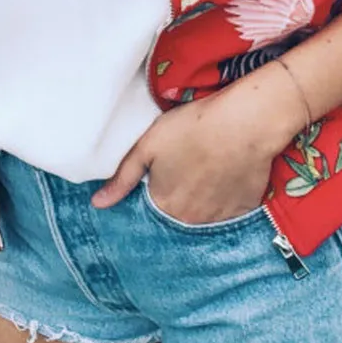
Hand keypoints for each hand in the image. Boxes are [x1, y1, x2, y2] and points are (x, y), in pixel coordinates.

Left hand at [91, 59, 305, 222]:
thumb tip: (97, 204)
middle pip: (178, 210)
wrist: (244, 123)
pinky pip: (230, 208)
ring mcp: (220, 217)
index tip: (167, 167)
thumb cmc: (192, 128)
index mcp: (164, 204)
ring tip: (209, 165)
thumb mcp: (148, 145)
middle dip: (179, 191)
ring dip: (203, 196)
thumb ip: (122, 178)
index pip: (153, 203)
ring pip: (205, 211)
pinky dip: (227, 195)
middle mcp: (190, 219)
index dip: (158, 182)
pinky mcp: (245, 208)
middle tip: (189, 161)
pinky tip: (228, 171)